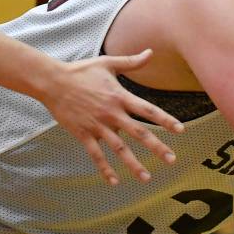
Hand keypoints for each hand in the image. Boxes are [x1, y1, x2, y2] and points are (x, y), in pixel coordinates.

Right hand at [43, 49, 183, 184]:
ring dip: (133, 164)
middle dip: (157, 147)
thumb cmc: (81, 71)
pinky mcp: (83, 134)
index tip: (180, 130)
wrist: (53, 82)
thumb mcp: (107, 63)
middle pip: (139, 133)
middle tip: (172, 160)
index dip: (165, 120)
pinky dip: (105, 169)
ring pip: (119, 149)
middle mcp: (111, 113)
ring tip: (147, 178)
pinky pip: (96, 155)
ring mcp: (97, 125)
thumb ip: (131, 62)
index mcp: (119, 96)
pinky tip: (115, 182)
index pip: (147, 110)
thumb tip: (151, 52)